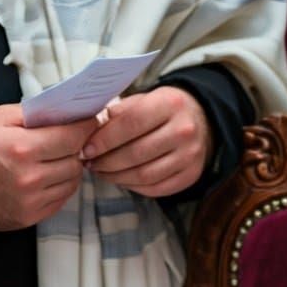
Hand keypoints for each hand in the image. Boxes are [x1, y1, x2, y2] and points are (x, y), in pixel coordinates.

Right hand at [0, 104, 97, 229]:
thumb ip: (34, 114)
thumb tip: (68, 112)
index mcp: (21, 148)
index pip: (71, 137)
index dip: (85, 127)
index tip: (91, 121)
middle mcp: (29, 177)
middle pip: (75, 160)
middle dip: (76, 148)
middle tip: (69, 140)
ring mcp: (32, 200)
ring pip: (73, 181)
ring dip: (70, 168)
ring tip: (55, 158)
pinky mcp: (32, 216)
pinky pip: (62, 198)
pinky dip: (61, 185)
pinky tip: (48, 175)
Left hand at [81, 86, 211, 196]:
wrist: (200, 121)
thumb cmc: (162, 109)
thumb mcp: (144, 99)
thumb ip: (120, 113)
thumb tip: (90, 133)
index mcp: (170, 104)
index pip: (131, 124)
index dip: (105, 139)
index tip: (86, 149)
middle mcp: (184, 131)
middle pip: (136, 153)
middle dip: (107, 162)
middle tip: (90, 164)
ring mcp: (190, 156)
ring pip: (145, 175)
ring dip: (117, 177)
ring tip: (101, 172)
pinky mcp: (190, 175)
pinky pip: (156, 188)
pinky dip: (133, 186)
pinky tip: (121, 180)